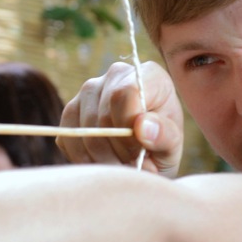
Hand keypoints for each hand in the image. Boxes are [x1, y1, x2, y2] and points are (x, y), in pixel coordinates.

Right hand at [58, 61, 183, 177]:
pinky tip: (103, 163)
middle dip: (116, 149)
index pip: (126, 93)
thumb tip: (141, 126)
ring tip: (121, 166)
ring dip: (101, 158)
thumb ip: (164, 135)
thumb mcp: (173, 145)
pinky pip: (68, 138)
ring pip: (83, 129)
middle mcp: (115, 75)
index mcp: (148, 75)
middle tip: (133, 163)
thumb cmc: (163, 144)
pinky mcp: (70, 111)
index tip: (140, 149)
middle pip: (102, 114)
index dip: (128, 127)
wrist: (147, 152)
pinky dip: (83, 159)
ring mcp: (89, 91)